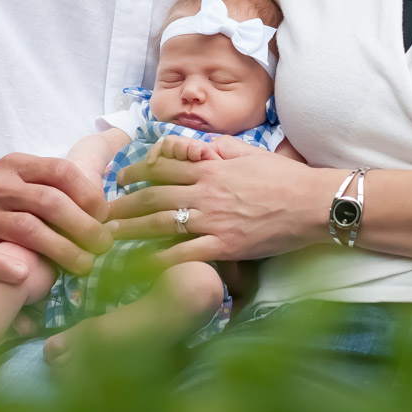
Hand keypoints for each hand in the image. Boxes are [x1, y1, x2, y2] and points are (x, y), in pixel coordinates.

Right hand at [0, 153, 111, 283]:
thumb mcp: (14, 181)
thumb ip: (50, 185)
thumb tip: (102, 200)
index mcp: (15, 166)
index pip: (60, 171)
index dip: (88, 193)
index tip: (105, 215)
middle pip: (50, 202)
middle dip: (83, 225)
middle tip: (103, 245)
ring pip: (27, 230)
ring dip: (61, 250)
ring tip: (84, 265)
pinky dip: (10, 266)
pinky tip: (27, 277)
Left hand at [105, 136, 331, 266]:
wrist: (312, 202)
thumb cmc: (284, 177)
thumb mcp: (249, 152)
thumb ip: (220, 148)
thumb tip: (199, 147)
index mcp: (210, 167)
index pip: (164, 166)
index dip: (137, 172)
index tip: (119, 178)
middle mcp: (205, 191)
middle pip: (153, 195)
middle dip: (122, 204)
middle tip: (99, 212)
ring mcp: (213, 219)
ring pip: (161, 223)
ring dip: (130, 230)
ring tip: (107, 238)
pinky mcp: (225, 245)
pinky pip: (185, 253)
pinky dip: (160, 259)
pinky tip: (140, 265)